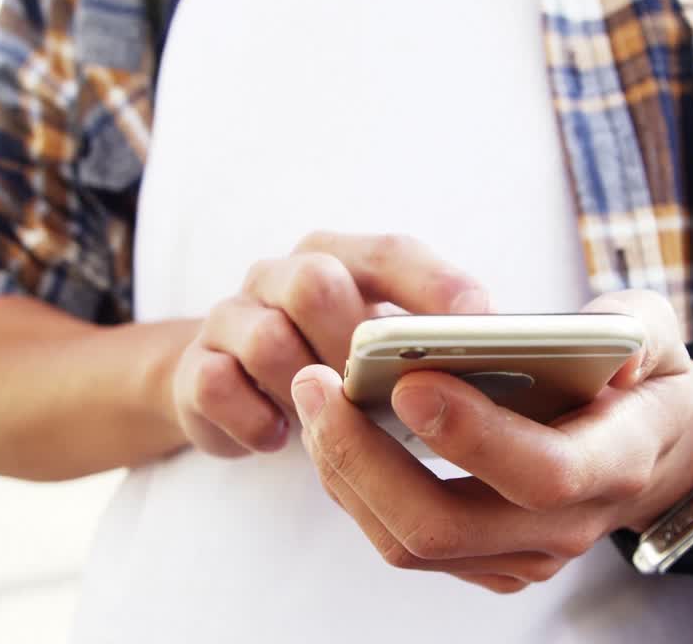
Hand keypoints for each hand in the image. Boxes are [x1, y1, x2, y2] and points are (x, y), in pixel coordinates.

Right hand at [172, 232, 490, 456]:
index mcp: (342, 259)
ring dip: (305, 389)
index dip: (436, 286)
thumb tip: (498, 365)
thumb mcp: (381, 350)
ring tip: (330, 423)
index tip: (481, 325)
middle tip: (380, 392)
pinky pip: (217, 384)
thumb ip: (423, 345)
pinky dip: (255, 418)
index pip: (391, 253)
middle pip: (314, 282)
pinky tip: (278, 438)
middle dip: (351, 343)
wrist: (228, 387)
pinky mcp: (195, 367)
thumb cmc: (332, 368)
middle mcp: (282, 275)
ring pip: (266, 338)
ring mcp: (232, 317)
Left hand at [291, 290, 692, 592]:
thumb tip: (607, 350)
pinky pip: (403, 538)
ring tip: (313, 394)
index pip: (542, 473)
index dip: (472, 435)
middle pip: (444, 526)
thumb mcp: (657, 331)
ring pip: (409, 541)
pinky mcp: (486, 560)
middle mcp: (566, 527)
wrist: (658, 451)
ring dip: (345, 471)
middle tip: (317, 381)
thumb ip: (638, 330)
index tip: (408, 382)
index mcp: (614, 463)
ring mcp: (521, 554)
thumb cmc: (647, 378)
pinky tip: (333, 426)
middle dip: (364, 458)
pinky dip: (357, 486)